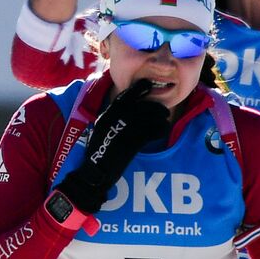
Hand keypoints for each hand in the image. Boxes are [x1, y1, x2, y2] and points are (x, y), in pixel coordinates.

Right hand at [56, 79, 169, 211]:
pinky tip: (163, 131)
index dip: (138, 89)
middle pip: (141, 105)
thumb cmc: (98, 154)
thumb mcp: (101, 131)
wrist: (95, 173)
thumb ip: (112, 119)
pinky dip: (161, 130)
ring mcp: (123, 129)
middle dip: (155, 106)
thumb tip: (127, 111)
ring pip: (149, 117)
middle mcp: (114, 119)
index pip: (124, 96)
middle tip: (163, 111)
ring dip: (160, 118)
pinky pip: (152, 131)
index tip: (148, 85)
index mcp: (106, 115)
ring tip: (165, 122)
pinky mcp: (131, 142)